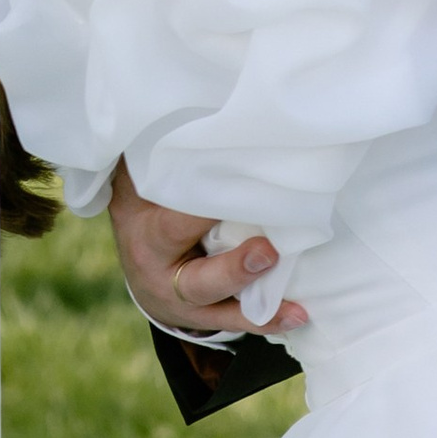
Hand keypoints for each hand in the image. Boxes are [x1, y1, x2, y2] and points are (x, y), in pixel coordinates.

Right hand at [109, 165, 305, 336]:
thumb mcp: (148, 180)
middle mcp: (162, 275)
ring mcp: (181, 304)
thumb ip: (172, 160)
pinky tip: (299, 315)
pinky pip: (234, 321)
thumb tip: (206, 116)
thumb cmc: (150, 202)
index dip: (207, 211)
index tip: (241, 192)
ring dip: (262, 308)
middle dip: (234, 270)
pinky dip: (268, 319)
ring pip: (220, 310)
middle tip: (267, 252)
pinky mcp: (202, 318)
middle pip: (197, 280)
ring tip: (298, 309)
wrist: (137, 255)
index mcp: (148, 234)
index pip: (177, 222)